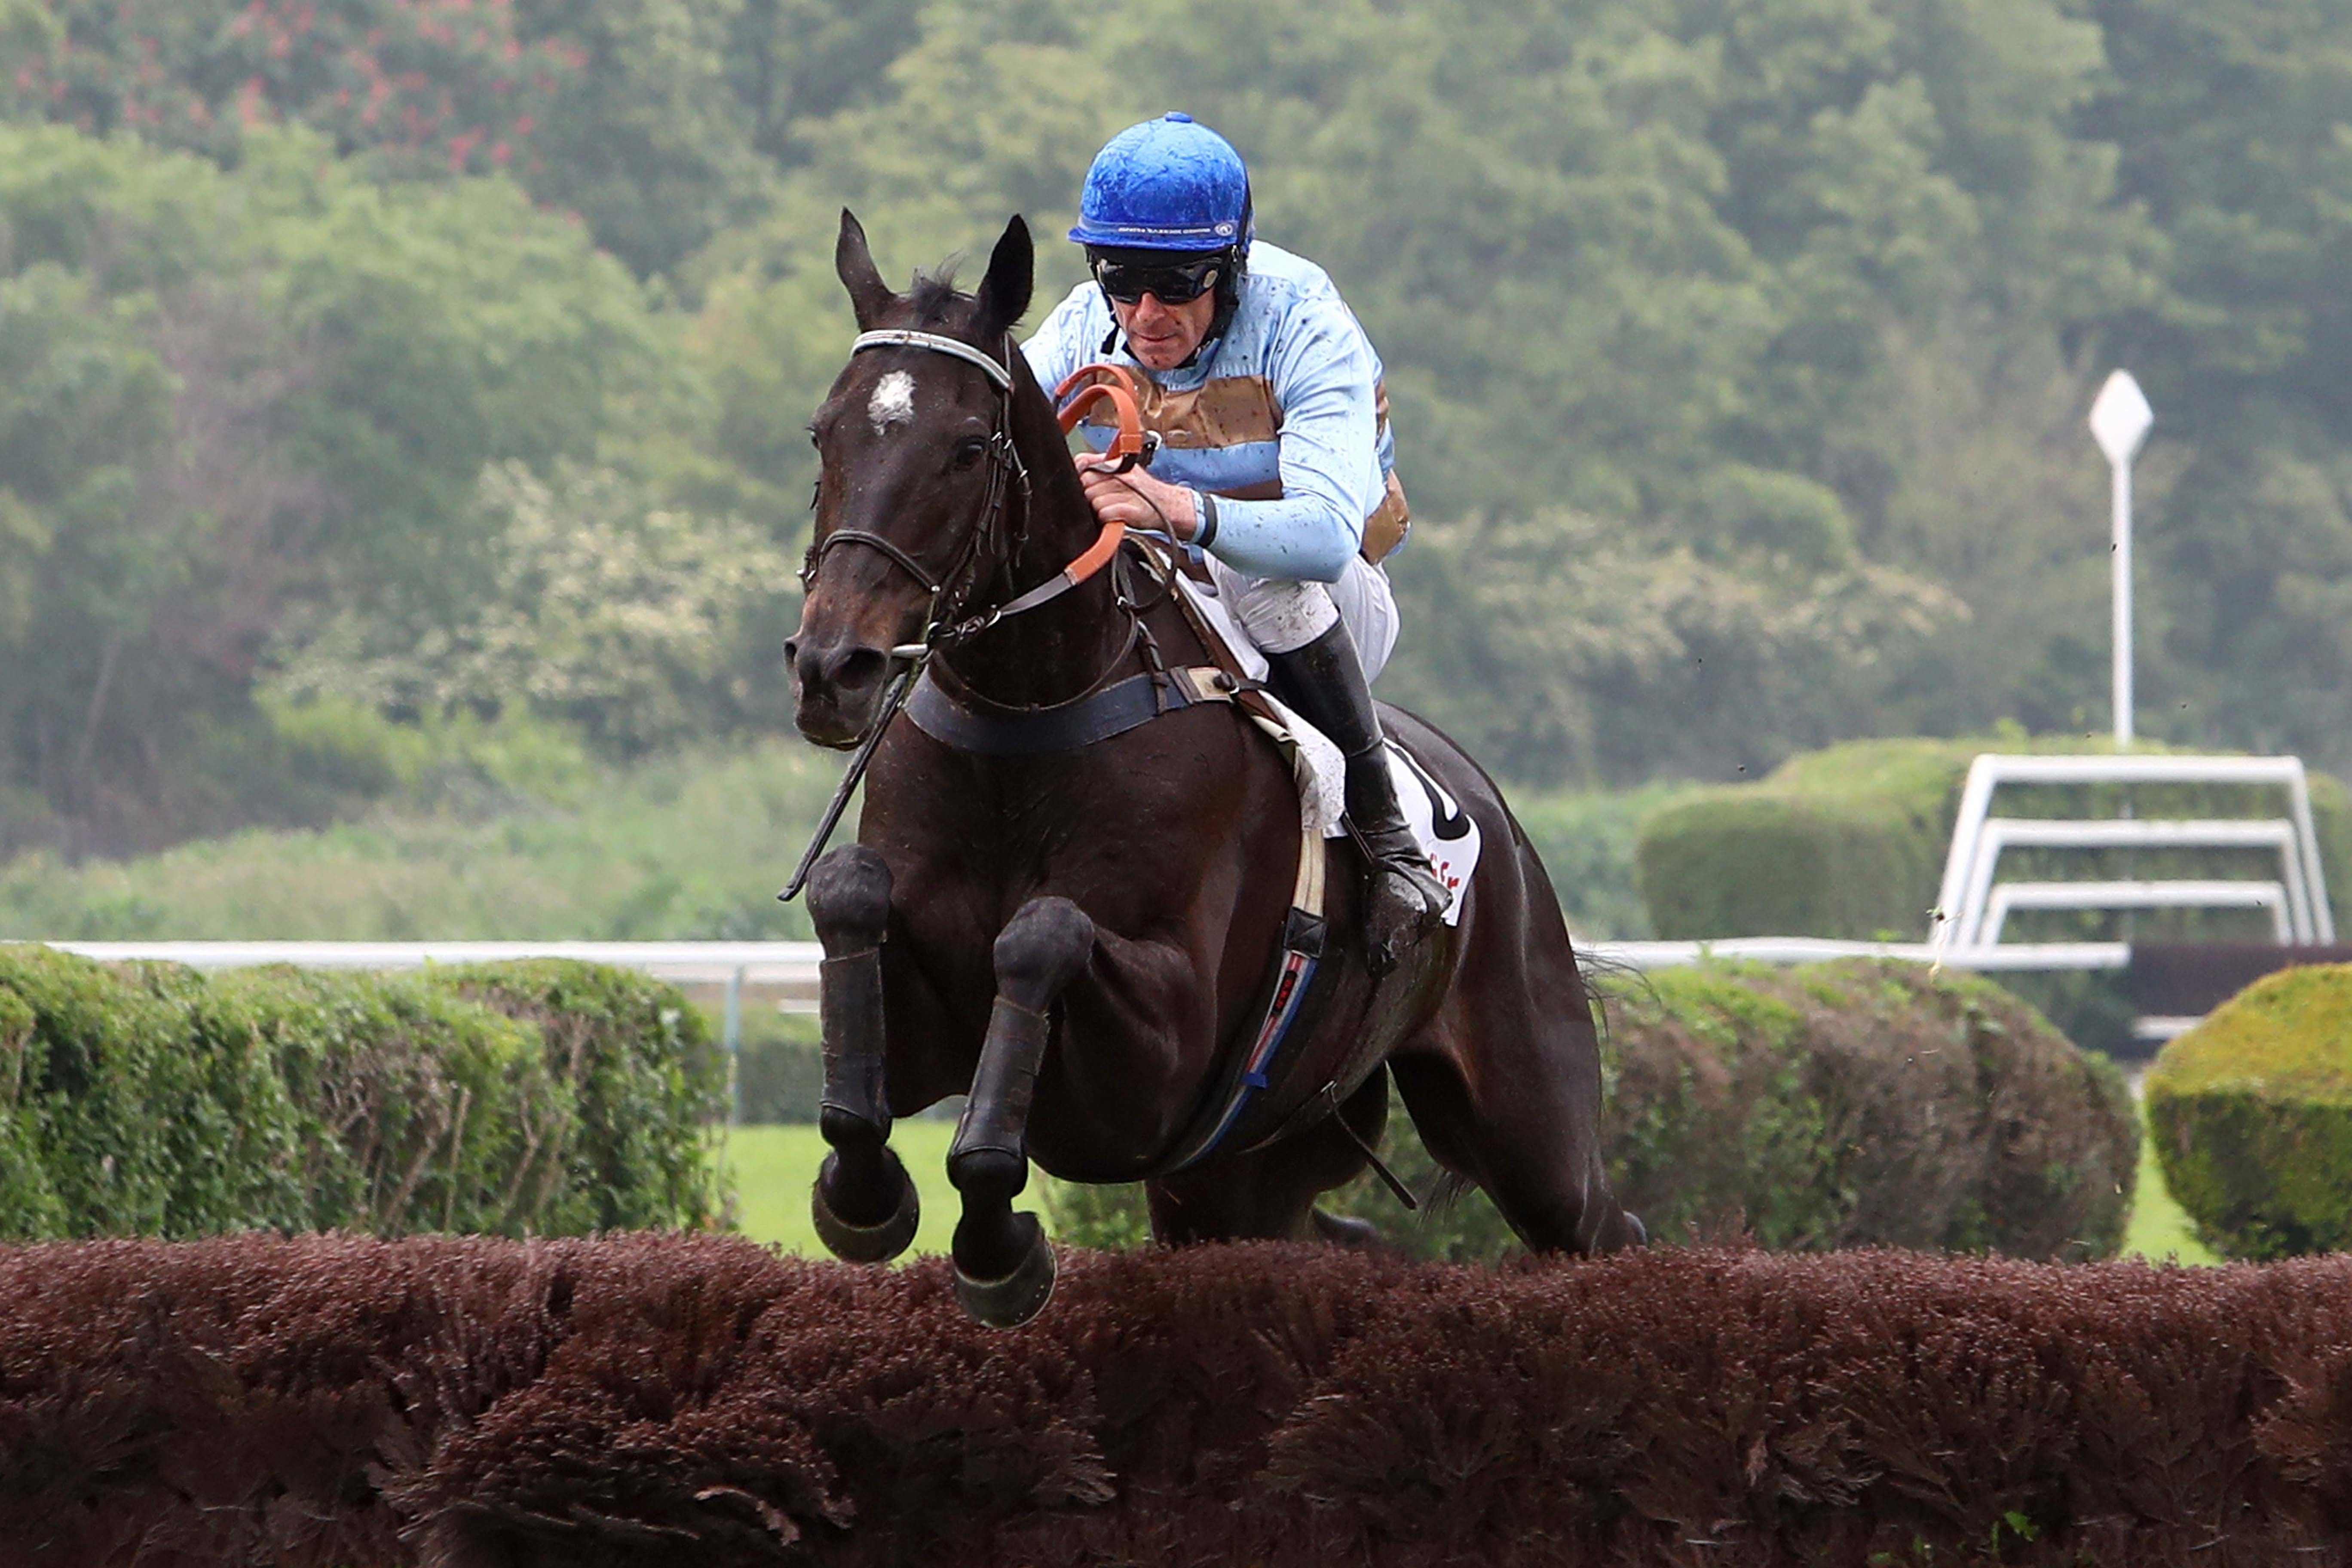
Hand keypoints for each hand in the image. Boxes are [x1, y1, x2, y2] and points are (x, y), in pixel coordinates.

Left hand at [1074, 452, 1198, 540]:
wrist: (1168, 506)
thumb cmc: (1143, 491)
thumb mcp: (1125, 470)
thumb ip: (1101, 466)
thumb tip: (1078, 467)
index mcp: (1118, 463)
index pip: (1084, 462)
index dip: (1080, 474)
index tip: (1084, 482)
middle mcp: (1123, 474)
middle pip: (1086, 483)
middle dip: (1090, 493)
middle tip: (1103, 498)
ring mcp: (1128, 492)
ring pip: (1094, 501)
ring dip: (1099, 508)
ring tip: (1112, 507)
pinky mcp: (1129, 510)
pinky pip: (1104, 514)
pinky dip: (1106, 518)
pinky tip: (1115, 516)